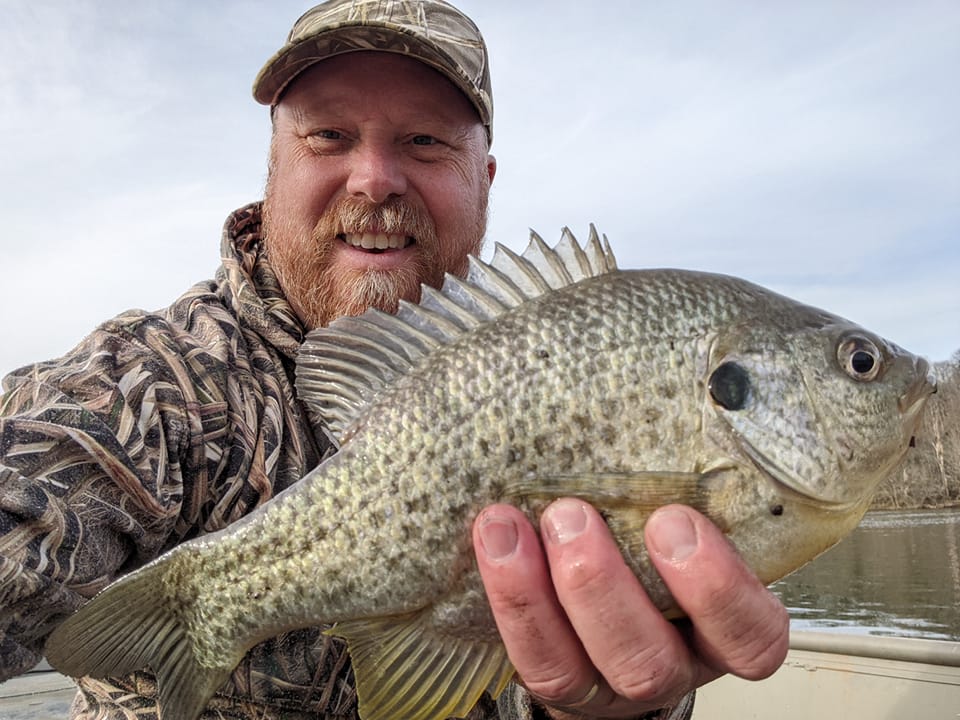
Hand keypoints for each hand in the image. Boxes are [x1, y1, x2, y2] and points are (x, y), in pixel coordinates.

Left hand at [473, 500, 788, 717]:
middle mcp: (671, 663)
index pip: (751, 632)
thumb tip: (681, 380)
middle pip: (650, 659)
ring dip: (542, 593)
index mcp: (719, 627)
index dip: (718, 587)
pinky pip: (532, 658)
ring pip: (577, 669)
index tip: (677, 518)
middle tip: (574, 514)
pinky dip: (510, 597)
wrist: (602, 612)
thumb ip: (686, 482)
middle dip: (605, 586)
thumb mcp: (684, 517)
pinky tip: (495, 538)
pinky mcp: (556, 684)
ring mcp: (608, 683)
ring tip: (514, 525)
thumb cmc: (654, 548)